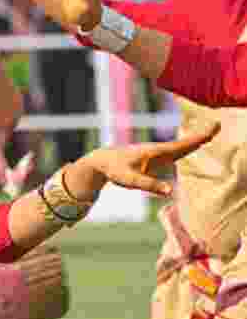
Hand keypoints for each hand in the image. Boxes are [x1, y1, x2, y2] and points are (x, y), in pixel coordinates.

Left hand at [75, 123, 218, 196]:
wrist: (101, 161)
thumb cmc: (115, 169)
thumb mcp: (130, 180)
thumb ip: (150, 185)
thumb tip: (170, 191)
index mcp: (153, 151)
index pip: (179, 146)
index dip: (195, 140)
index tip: (211, 132)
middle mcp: (156, 150)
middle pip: (182, 144)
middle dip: (199, 137)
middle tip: (217, 127)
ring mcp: (155, 153)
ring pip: (178, 147)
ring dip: (194, 141)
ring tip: (209, 135)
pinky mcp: (152, 158)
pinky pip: (172, 152)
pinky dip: (185, 148)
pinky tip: (191, 146)